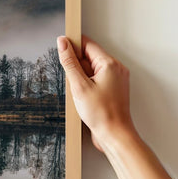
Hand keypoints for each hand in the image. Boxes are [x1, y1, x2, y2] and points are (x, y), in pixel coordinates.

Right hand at [56, 35, 134, 152]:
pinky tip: (84, 99)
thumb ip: (69, 62)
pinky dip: (87, 86)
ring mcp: (116, 80)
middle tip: (73, 83)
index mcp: (110, 64)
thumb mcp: (79, 85)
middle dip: (77, 67)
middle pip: (90, 57)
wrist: (114, 135)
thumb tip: (63, 43)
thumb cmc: (102, 113)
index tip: (61, 49)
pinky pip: (96, 80)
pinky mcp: (113, 90)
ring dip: (81, 78)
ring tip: (81, 94)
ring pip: (92, 70)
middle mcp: (116, 69)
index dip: (73, 46)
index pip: (88, 44)